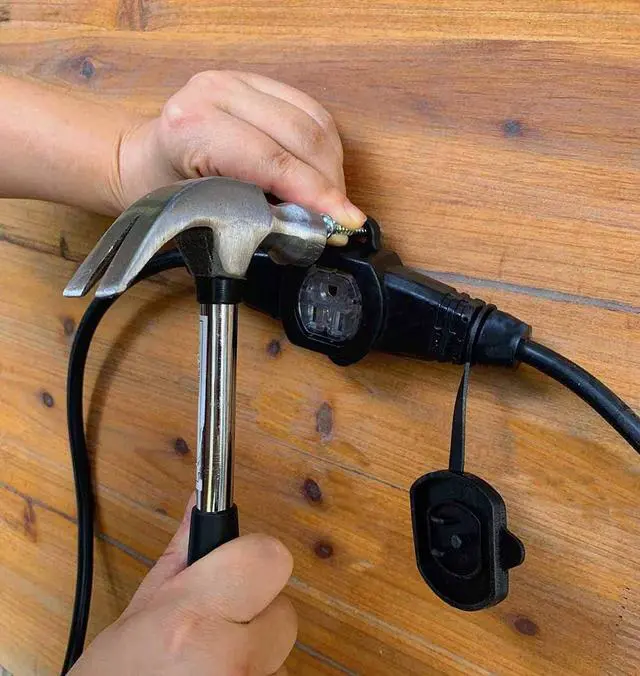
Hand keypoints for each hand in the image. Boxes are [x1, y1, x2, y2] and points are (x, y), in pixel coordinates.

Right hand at [70, 497, 295, 675]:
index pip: (270, 558)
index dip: (253, 558)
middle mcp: (229, 658)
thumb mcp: (138, 614)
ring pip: (281, 653)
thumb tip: (203, 503)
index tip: (234, 568)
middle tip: (216, 626)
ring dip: (256, 654)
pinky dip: (255, 675)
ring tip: (209, 663)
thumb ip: (181, 555)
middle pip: (285, 612)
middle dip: (257, 614)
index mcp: (193, 617)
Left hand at [117, 70, 365, 241]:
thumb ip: (256, 213)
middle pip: (300, 136)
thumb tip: (312, 226)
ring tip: (333, 200)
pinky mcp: (258, 80)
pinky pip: (311, 111)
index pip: (272, 161)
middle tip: (341, 217)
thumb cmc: (166, 192)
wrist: (145, 159)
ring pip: (314, 121)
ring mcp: (238, 79)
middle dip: (330, 183)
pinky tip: (325, 173)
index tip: (343, 220)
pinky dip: (326, 147)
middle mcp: (216, 91)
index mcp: (193, 125)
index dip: (315, 194)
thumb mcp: (204, 210)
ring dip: (333, 166)